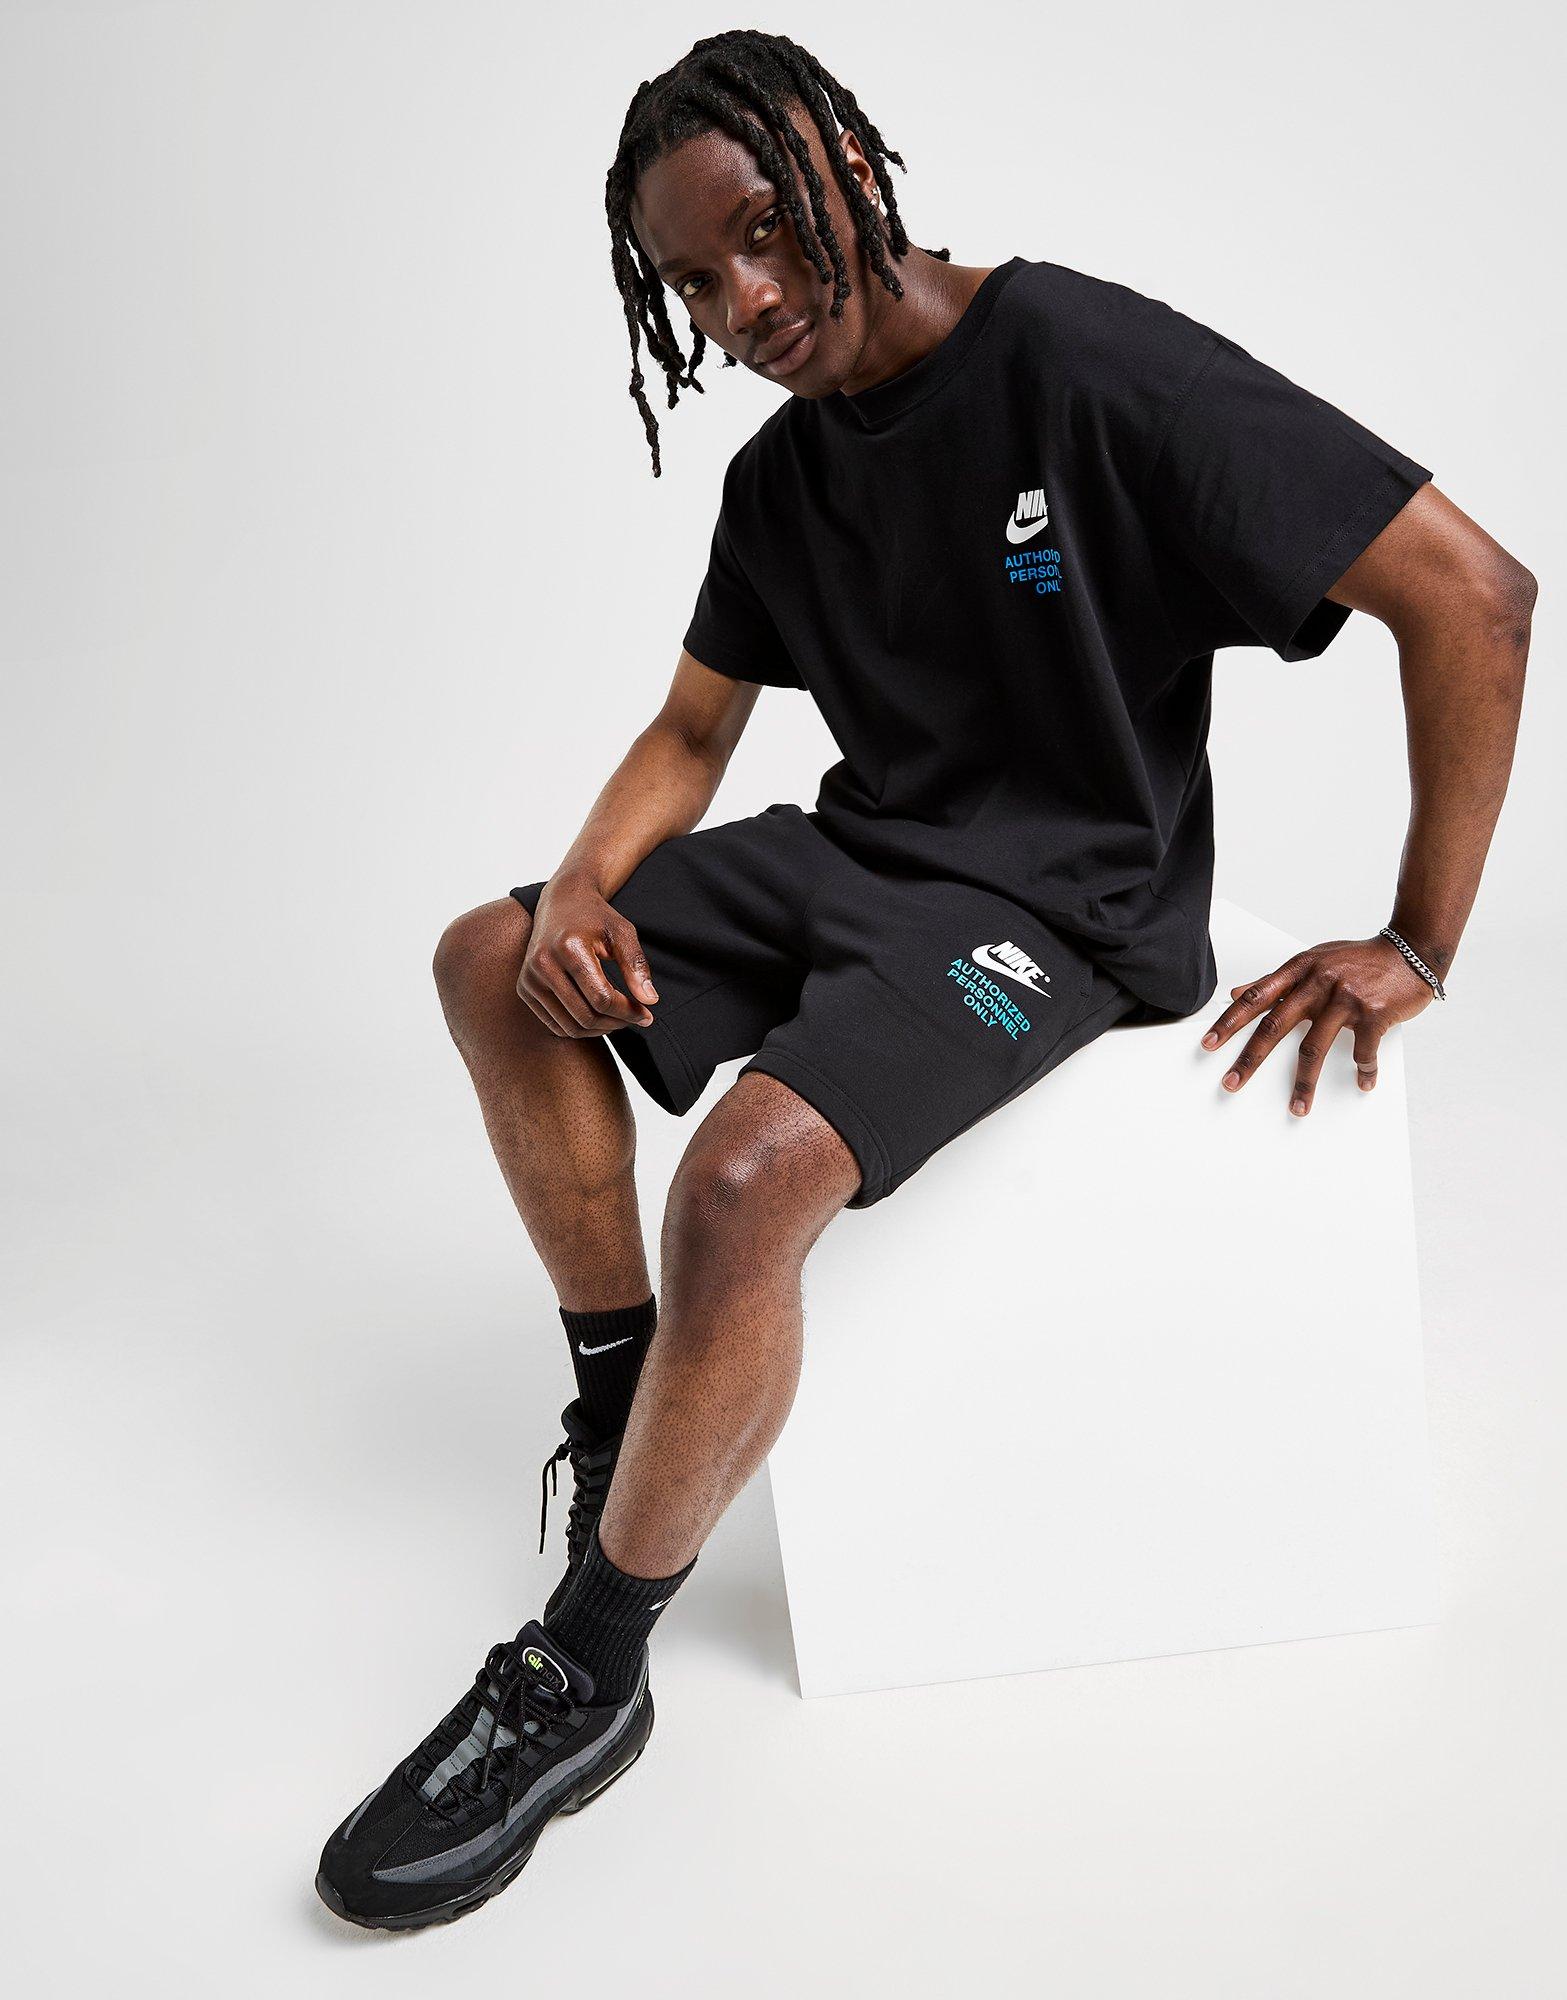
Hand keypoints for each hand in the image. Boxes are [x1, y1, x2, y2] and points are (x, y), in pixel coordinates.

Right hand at [518, 874, 659, 1037]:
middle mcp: (543, 964)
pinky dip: (579, 1027)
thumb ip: (637, 966)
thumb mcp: (622, 933)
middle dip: (616, 1023)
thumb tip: (650, 1001)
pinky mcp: (524, 987)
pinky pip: (554, 1024)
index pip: (602, 997)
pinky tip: (598, 1016)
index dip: (628, 1012)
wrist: (561, 902)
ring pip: (569, 1026)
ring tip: (619, 1018)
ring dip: (599, 1030)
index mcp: (568, 948)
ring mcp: (529, 978)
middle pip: (585, 1015)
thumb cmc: (595, 916)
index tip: (646, 1014)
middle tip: (636, 1018)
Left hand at [1199, 934, 1436, 1115]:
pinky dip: (1363, 1071)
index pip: (1255, 998)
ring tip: (1296, 1108)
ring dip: (1304, 1083)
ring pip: (1315, 1047)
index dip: (1229, 1022)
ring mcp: (1345, 998)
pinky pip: (1363, 1051)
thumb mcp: (1312, 960)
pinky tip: (1363, 1083)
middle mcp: (1318, 983)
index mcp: (1299, 970)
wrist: (1409, 950)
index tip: (1209, 1044)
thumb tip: (1236, 992)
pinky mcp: (1374, 1013)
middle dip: (1250, 1058)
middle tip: (1231, 1083)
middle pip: (1275, 1025)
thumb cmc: (1358, 959)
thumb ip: (1275, 980)